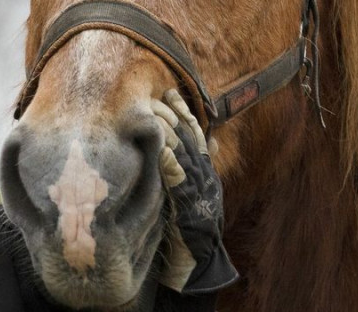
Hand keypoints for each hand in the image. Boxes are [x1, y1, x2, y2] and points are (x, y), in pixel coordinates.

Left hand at [152, 89, 238, 295]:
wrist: (198, 265)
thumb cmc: (187, 231)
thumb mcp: (188, 194)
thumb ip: (186, 170)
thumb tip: (193, 144)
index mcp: (206, 172)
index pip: (196, 134)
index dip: (184, 112)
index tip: (170, 93)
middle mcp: (205, 176)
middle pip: (189, 137)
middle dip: (172, 114)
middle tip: (154, 96)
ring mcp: (199, 190)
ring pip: (184, 151)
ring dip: (167, 130)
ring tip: (152, 111)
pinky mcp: (189, 206)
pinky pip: (178, 178)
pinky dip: (168, 160)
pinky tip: (157, 146)